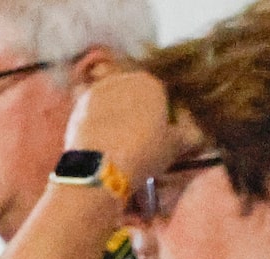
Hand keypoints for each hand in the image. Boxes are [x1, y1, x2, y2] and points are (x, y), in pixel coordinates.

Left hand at [65, 69, 183, 186]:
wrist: (100, 167)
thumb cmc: (144, 151)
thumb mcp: (174, 145)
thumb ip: (185, 135)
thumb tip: (194, 136)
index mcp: (149, 82)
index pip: (156, 93)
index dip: (156, 112)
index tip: (154, 130)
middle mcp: (121, 81)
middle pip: (128, 94)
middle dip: (130, 109)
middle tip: (131, 134)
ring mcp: (94, 93)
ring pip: (107, 102)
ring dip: (109, 115)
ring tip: (112, 139)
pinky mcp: (74, 110)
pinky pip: (88, 114)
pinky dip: (92, 124)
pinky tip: (95, 140)